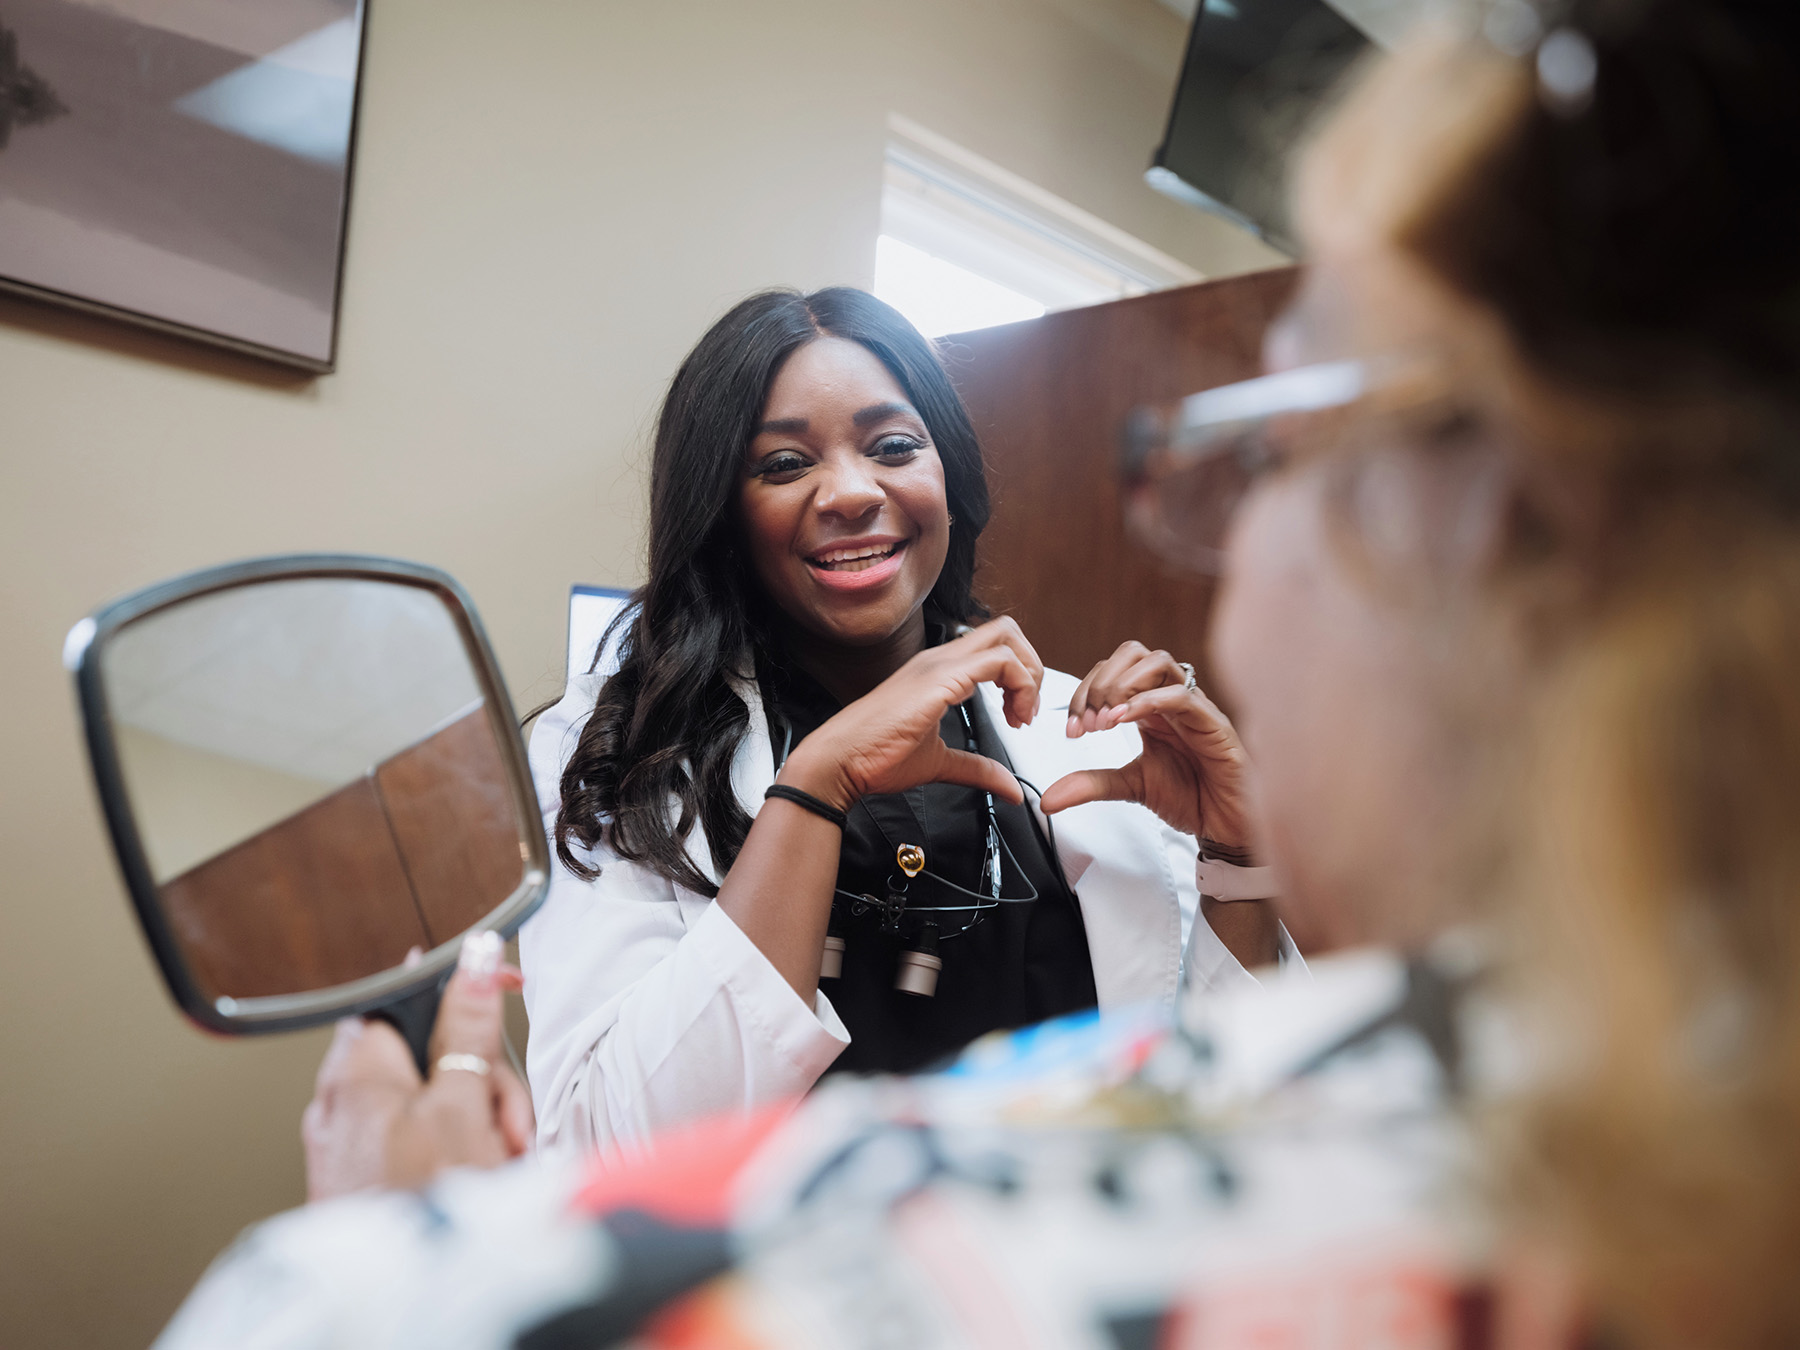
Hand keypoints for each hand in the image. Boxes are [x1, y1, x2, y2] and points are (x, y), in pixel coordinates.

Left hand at [301, 936, 534, 1201]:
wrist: (403, 1299)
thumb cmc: (421, 1208)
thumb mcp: (465, 1105)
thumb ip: (468, 1029)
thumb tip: (472, 960)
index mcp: (358, 1073)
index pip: (404, 998)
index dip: (454, 994)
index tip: (495, 993)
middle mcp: (341, 1105)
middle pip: (425, 1055)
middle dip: (479, 1081)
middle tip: (505, 1117)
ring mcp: (347, 1147)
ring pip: (428, 1102)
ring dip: (476, 1122)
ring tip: (499, 1159)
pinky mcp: (361, 1182)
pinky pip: (416, 1144)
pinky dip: (453, 1152)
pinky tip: (479, 1178)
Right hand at [780, 617, 1042, 810]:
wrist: (840, 761)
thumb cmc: (874, 756)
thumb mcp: (939, 762)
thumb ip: (978, 770)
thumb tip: (1010, 788)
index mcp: (938, 670)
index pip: (994, 646)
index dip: (1019, 677)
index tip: (1018, 716)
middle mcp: (939, 659)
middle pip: (1005, 630)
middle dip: (1031, 664)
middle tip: (1027, 707)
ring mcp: (939, 665)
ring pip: (1006, 639)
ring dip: (1028, 676)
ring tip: (1021, 716)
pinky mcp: (940, 680)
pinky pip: (998, 662)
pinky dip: (1018, 686)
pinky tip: (1010, 718)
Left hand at [1039, 641, 1253, 847]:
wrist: (1226, 826)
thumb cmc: (1189, 797)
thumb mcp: (1129, 786)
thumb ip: (1090, 784)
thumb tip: (1047, 799)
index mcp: (1150, 706)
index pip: (1112, 673)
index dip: (1084, 693)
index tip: (1071, 729)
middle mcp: (1171, 699)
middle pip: (1134, 654)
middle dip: (1101, 681)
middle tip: (1088, 721)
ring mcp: (1194, 707)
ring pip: (1159, 662)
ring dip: (1123, 685)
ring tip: (1106, 719)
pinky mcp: (1214, 724)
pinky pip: (1182, 696)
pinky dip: (1148, 702)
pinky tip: (1125, 720)